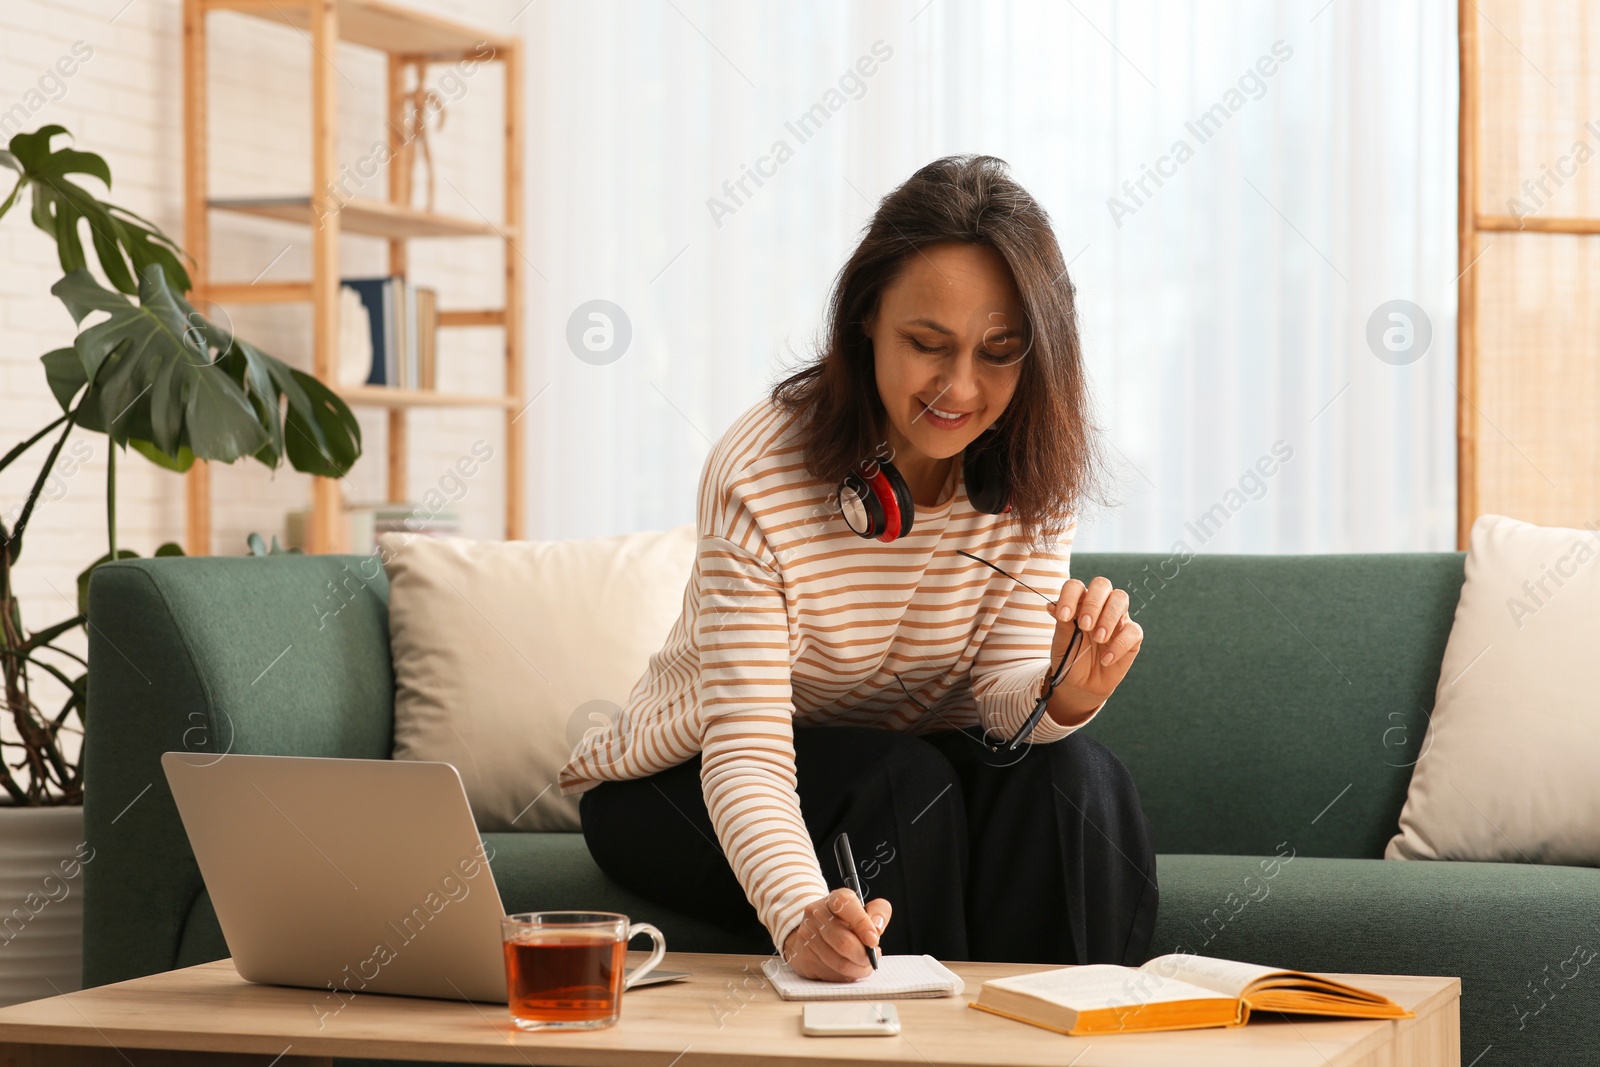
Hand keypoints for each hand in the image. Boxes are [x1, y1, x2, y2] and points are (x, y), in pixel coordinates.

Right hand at [781, 888, 891, 981]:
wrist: (815, 931)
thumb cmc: (846, 921)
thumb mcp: (865, 909)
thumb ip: (878, 911)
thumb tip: (877, 928)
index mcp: (834, 899)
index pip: (847, 906)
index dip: (863, 924)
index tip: (873, 940)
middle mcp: (816, 914)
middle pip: (844, 942)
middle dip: (864, 955)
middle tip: (872, 957)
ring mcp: (806, 936)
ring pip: (839, 963)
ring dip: (858, 969)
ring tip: (863, 964)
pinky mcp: (803, 957)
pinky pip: (830, 975)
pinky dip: (845, 976)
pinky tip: (848, 968)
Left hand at [1045, 575, 1143, 722]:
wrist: (1081, 683)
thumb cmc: (1070, 656)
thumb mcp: (1061, 642)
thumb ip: (1061, 624)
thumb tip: (1052, 605)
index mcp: (1079, 602)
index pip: (1076, 586)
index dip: (1069, 596)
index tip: (1063, 616)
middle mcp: (1100, 605)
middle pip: (1102, 585)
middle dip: (1093, 603)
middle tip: (1085, 626)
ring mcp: (1117, 619)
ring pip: (1120, 599)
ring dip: (1109, 617)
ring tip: (1098, 639)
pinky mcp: (1132, 636)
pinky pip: (1133, 631)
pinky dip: (1119, 645)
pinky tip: (1106, 659)